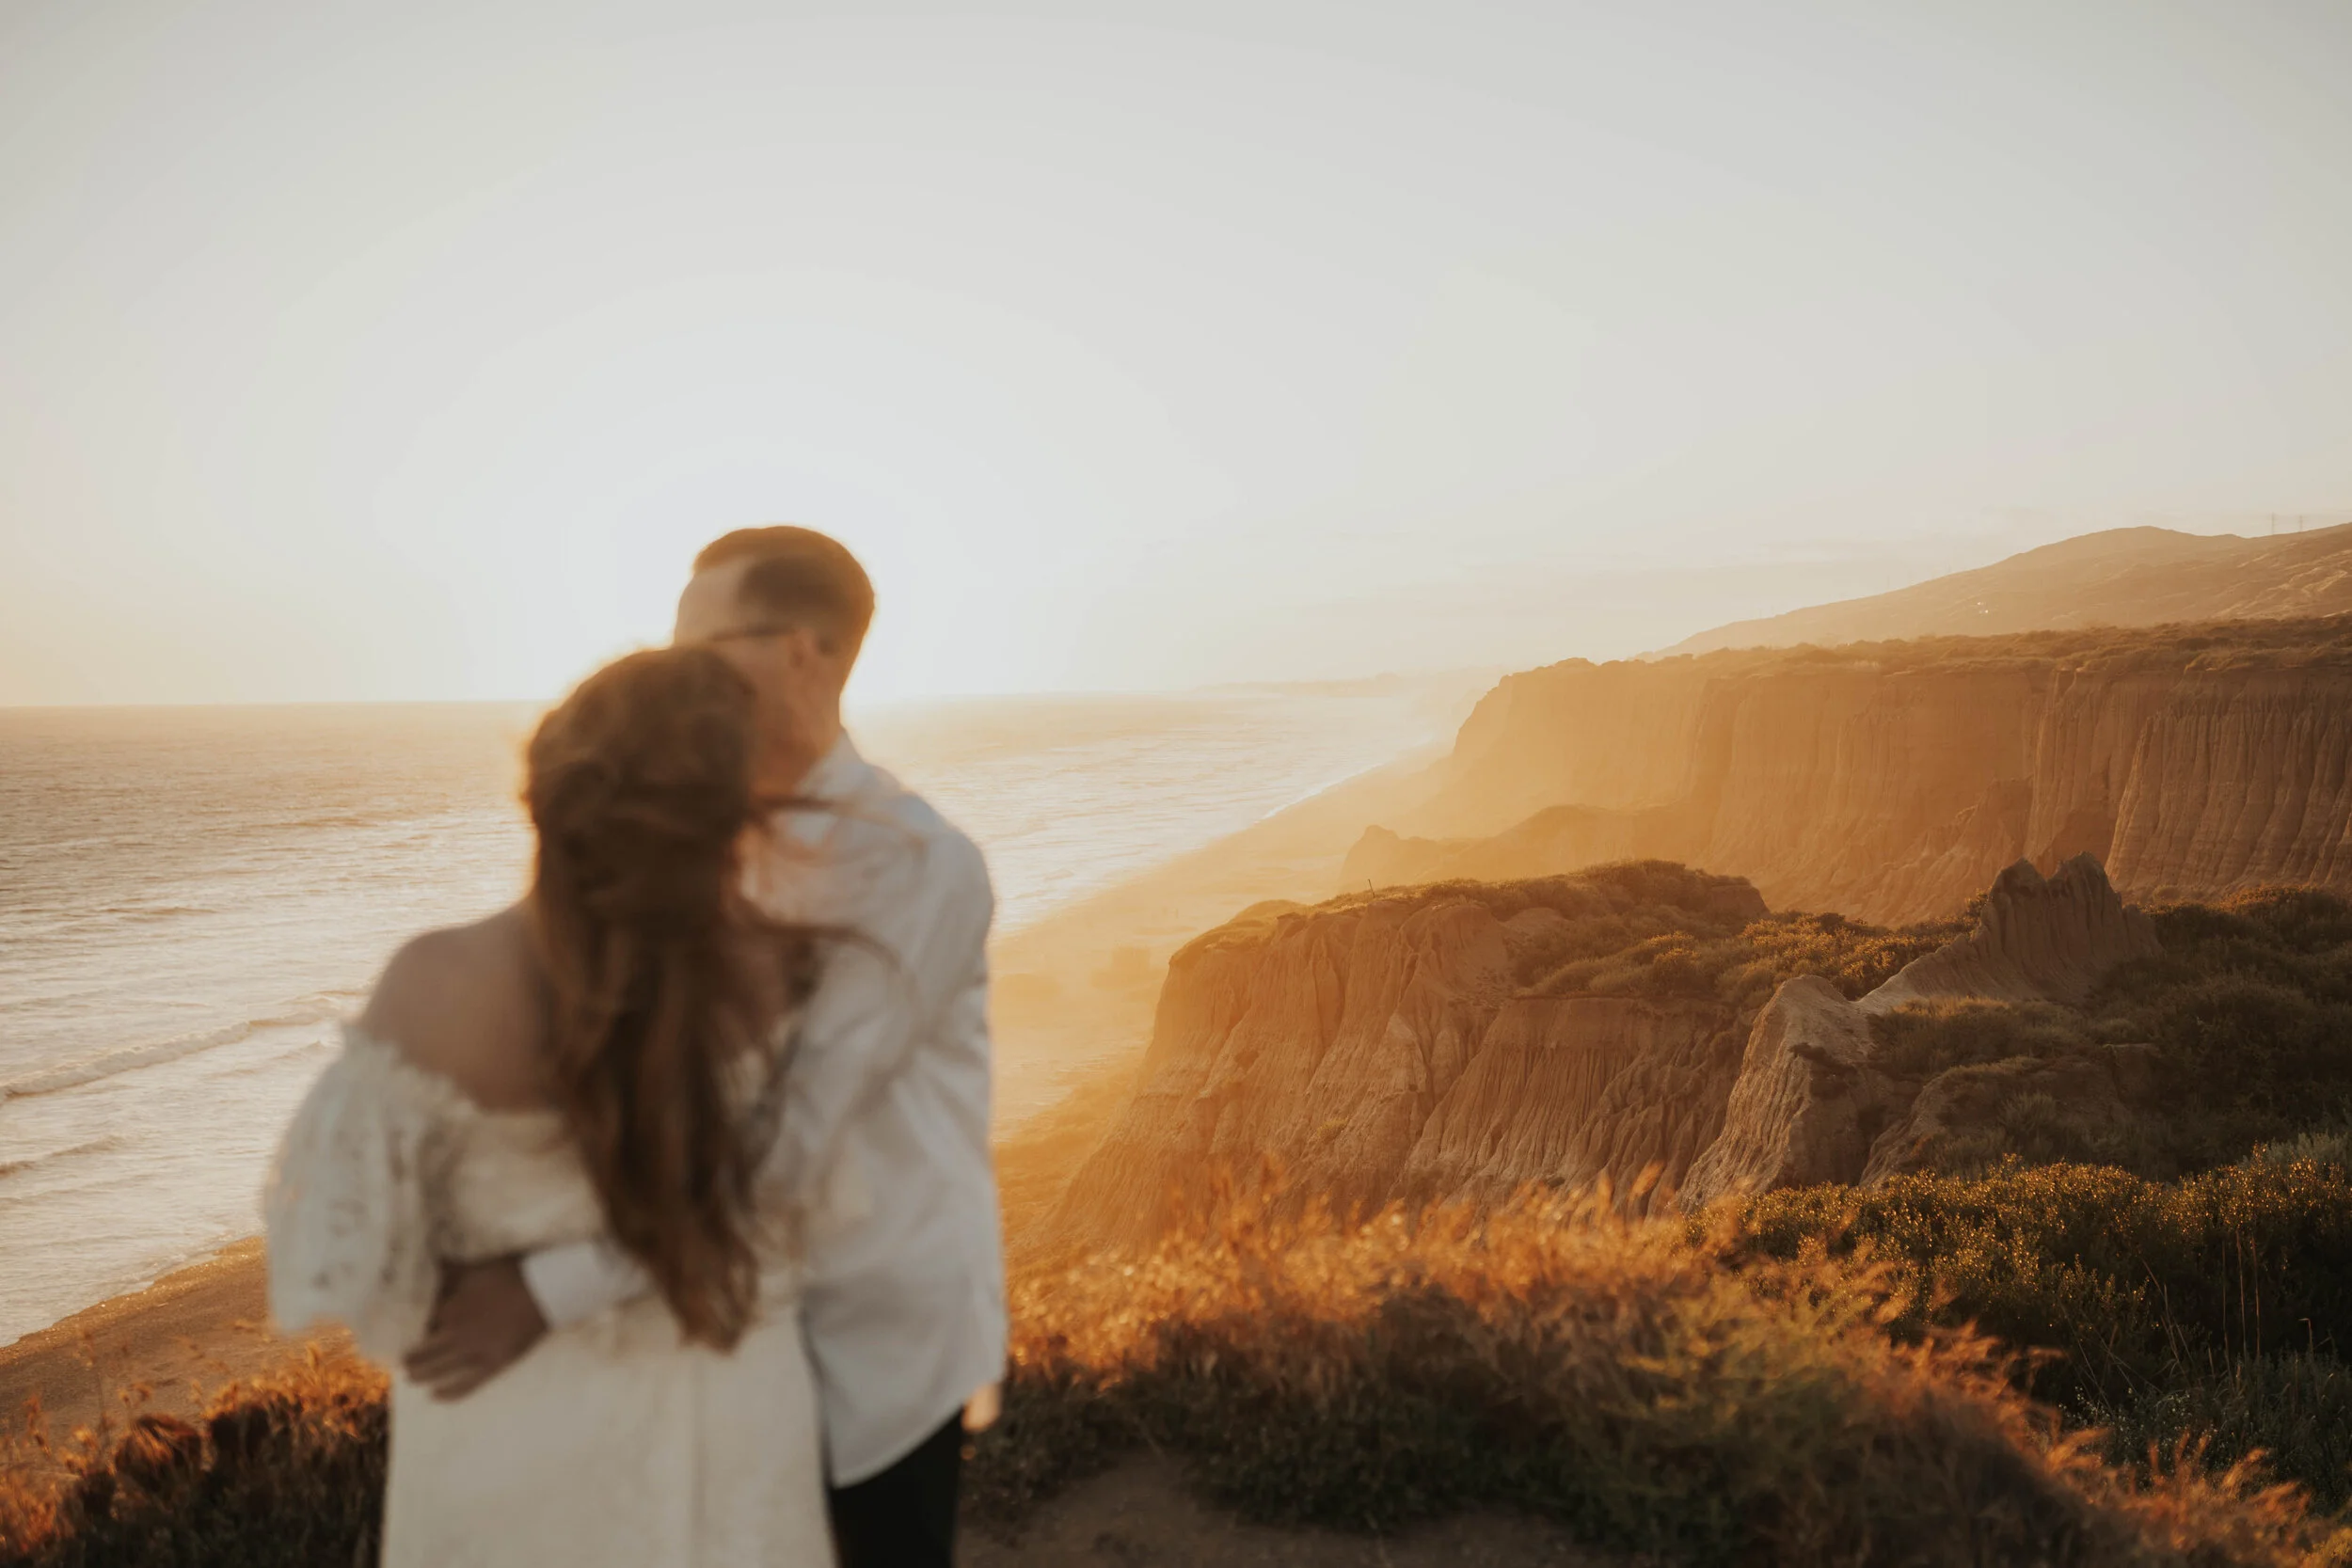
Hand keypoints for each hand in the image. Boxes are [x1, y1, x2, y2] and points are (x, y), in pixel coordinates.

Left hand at [403, 1256, 548, 1400]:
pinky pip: (467, 1384)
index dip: (412, 1329)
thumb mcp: (475, 1268)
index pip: (422, 1324)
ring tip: (410, 1377)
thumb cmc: (511, 1275)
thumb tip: (429, 1265)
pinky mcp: (494, 1364)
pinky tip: (435, 1396)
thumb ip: (450, 1271)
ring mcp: (475, 1351)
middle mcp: (457, 1333)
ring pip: (439, 1368)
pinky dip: (450, 1392)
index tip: (404, 1333)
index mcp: (451, 1308)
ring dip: (421, 1374)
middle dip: (411, 1356)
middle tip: (400, 1360)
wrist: (545, 1290)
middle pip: (425, 1350)